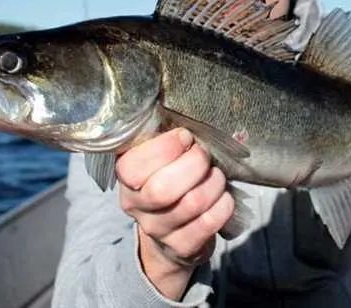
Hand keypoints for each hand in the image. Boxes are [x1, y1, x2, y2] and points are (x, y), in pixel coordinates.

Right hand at [116, 128, 234, 299]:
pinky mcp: (182, 247)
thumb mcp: (158, 158)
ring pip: (192, 203)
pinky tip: (223, 197)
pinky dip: (224, 204)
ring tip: (216, 175)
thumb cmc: (169, 180)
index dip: (165, 147)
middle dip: (194, 164)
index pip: (133, 166)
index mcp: (126, 177)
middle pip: (163, 189)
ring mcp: (157, 230)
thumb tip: (186, 104)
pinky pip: (209, 222)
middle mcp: (135, 205)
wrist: (169, 235)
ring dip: (214, 182)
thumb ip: (164, 138)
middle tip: (204, 156)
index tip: (186, 137)